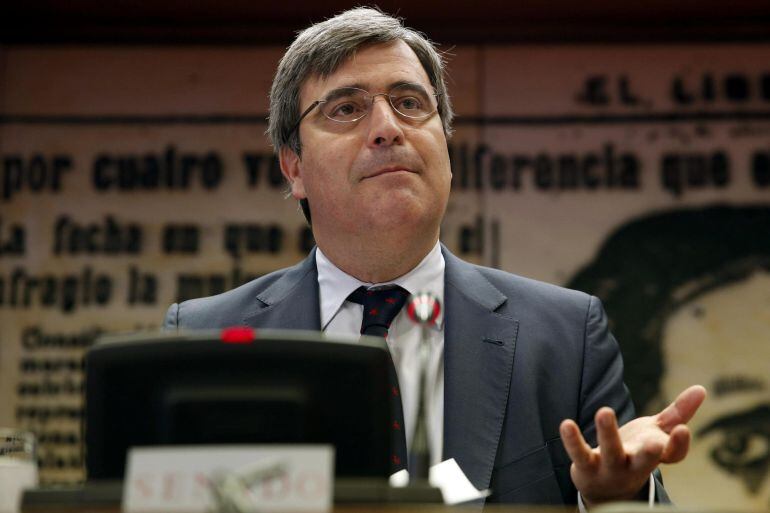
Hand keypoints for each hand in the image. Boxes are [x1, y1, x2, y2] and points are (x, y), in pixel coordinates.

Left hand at [559, 385, 706, 505]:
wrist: (607, 487)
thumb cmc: (636, 453)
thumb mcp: (657, 433)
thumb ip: (677, 414)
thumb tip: (701, 388)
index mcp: (655, 455)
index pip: (673, 455)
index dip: (679, 445)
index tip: (683, 430)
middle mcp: (635, 465)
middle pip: (644, 460)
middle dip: (650, 452)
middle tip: (653, 441)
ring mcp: (610, 468)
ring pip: (611, 453)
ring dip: (608, 434)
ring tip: (605, 411)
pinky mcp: (586, 467)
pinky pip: (580, 454)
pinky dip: (573, 440)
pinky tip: (566, 424)